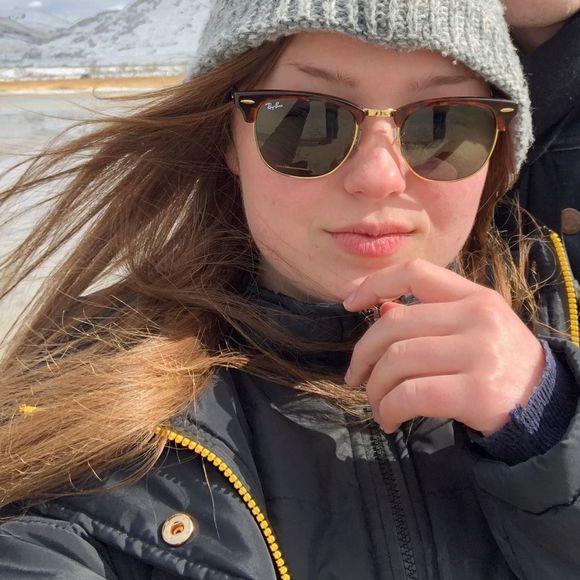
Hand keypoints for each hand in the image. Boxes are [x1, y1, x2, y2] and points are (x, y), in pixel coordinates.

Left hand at [343, 259, 544, 434]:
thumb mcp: (470, 330)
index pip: (415, 272)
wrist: (545, 406)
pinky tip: (389, 420)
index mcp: (474, 296)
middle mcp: (477, 317)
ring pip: (397, 362)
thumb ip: (428, 317)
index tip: (350, 303)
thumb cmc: (496, 364)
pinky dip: (389, 409)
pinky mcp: (477, 392)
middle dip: (363, 355)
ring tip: (377, 406)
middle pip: (394, 325)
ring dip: (375, 389)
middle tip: (355, 377)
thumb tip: (381, 309)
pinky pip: (411, 395)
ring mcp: (479, 353)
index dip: (375, 283)